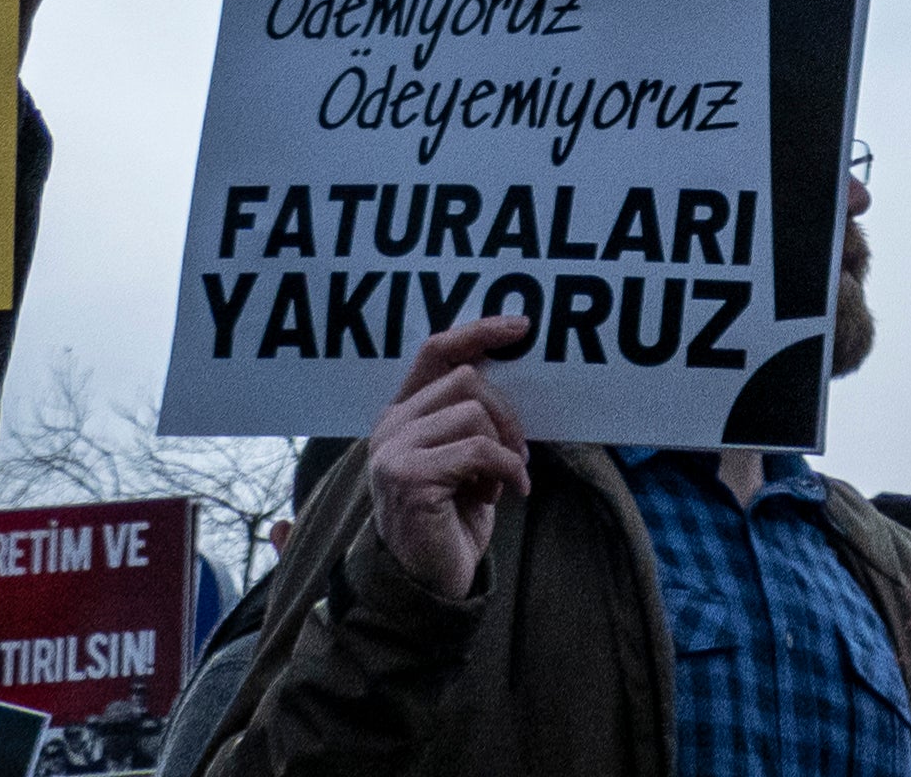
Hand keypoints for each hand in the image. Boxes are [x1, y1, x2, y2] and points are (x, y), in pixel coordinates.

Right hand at [365, 312, 538, 601]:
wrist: (430, 583)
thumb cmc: (451, 518)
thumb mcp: (462, 459)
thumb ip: (469, 418)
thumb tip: (510, 370)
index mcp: (401, 415)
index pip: (435, 352)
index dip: (478, 332)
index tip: (521, 327)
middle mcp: (390, 428)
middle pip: (466, 380)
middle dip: (506, 415)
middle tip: (519, 454)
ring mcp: (394, 452)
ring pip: (474, 413)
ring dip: (503, 449)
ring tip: (498, 483)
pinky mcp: (410, 477)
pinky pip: (479, 450)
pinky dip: (506, 470)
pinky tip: (509, 494)